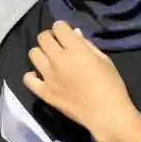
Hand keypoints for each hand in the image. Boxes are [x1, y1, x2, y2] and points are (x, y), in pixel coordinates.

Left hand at [24, 21, 140, 141]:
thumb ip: (87, 45)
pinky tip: (40, 77)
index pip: (59, 27)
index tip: (66, 34)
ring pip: (33, 54)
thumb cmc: (112, 86)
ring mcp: (48, 76)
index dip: (62, 28)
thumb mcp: (104, 60)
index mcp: (75, 49)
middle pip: (43, 37)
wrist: (107, 114)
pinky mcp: (44, 92)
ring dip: (41, 53)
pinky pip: (28, 79)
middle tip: (57, 44)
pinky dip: (32, 76)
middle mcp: (58, 60)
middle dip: (50, 37)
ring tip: (49, 60)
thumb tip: (75, 34)